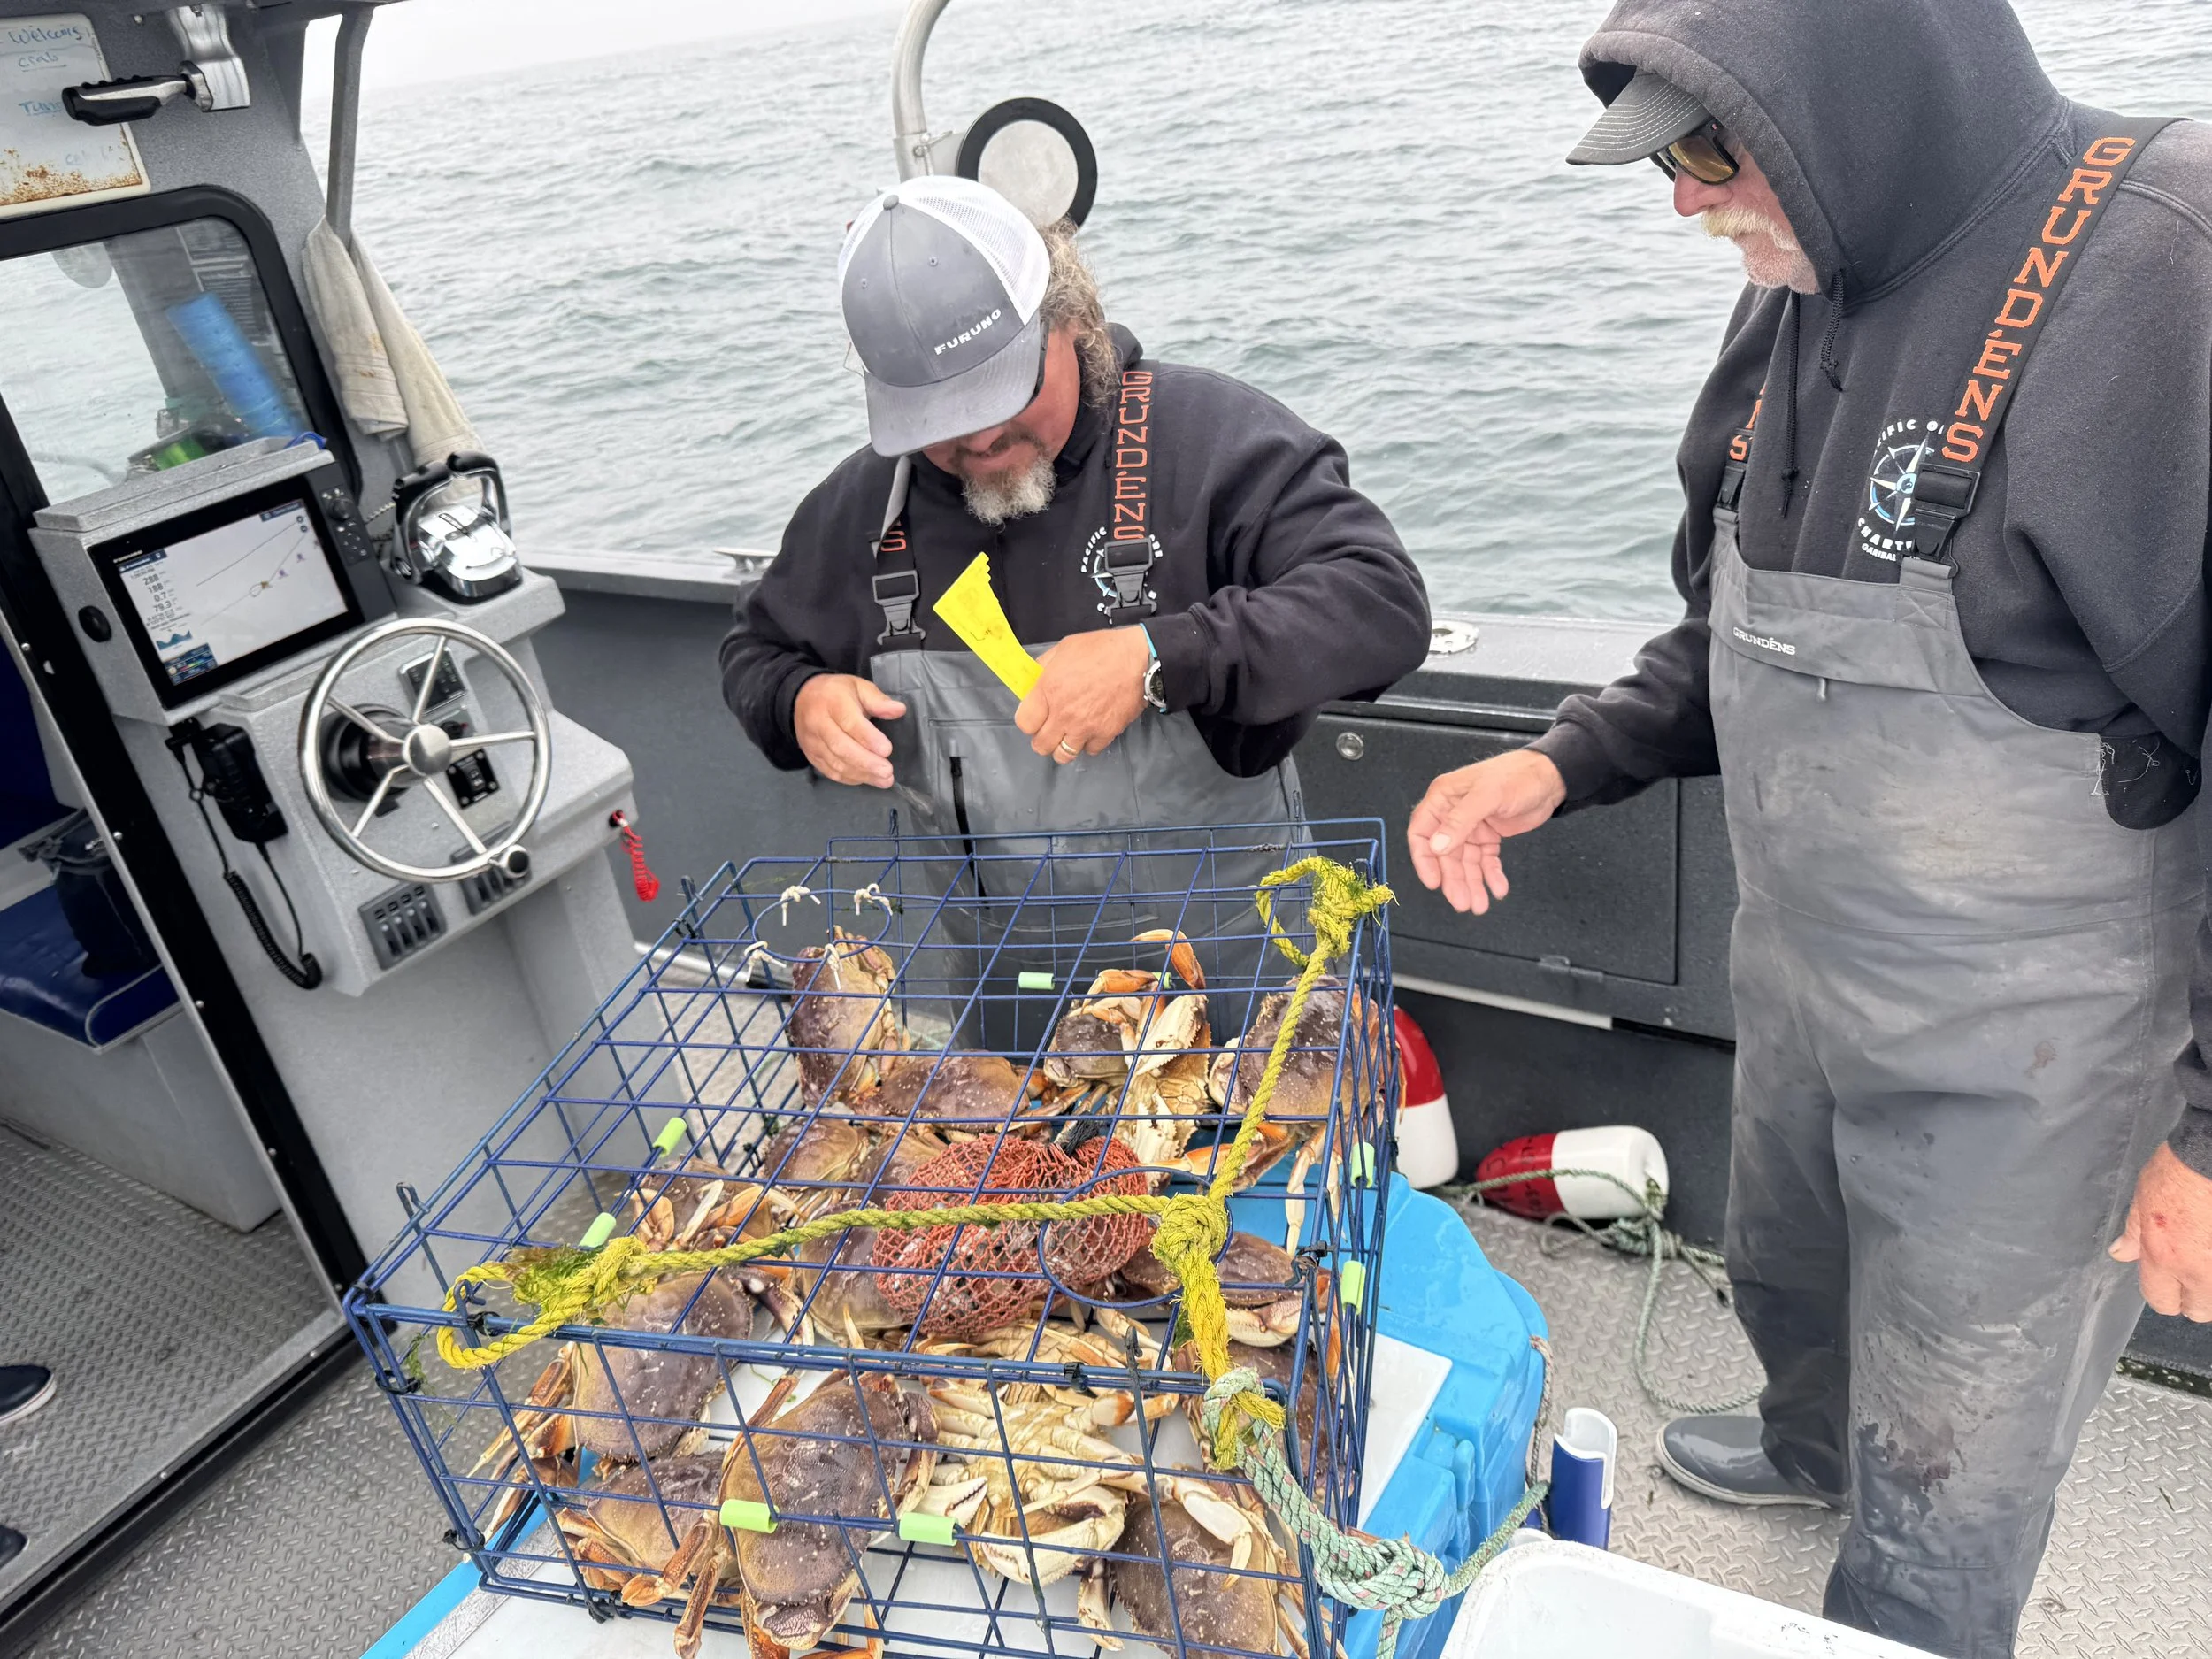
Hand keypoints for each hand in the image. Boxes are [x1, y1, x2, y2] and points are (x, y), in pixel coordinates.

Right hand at [793, 674, 906, 788]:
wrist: (802, 699)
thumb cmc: (836, 693)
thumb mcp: (858, 687)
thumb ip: (878, 700)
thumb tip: (899, 710)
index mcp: (832, 703)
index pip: (849, 723)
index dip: (868, 738)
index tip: (887, 750)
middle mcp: (818, 724)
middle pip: (841, 747)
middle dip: (866, 762)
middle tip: (887, 772)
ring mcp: (812, 742)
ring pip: (836, 763)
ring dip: (861, 774)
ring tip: (884, 780)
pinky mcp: (811, 756)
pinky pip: (830, 771)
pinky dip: (849, 778)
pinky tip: (867, 779)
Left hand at [1015, 627, 1150, 763]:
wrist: (1138, 659)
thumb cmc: (1101, 649)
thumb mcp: (1064, 649)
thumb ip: (1043, 668)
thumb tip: (1031, 683)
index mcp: (1049, 689)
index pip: (1024, 723)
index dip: (1028, 720)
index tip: (1035, 716)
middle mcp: (1063, 714)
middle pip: (1041, 745)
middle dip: (1043, 738)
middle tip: (1050, 728)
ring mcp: (1085, 727)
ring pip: (1063, 755)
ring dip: (1062, 747)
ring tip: (1068, 735)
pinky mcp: (1105, 734)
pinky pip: (1089, 751)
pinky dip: (1087, 744)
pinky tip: (1089, 731)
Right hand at [1406, 749, 1567, 914]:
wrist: (1551, 777)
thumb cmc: (1517, 776)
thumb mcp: (1487, 795)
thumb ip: (1460, 820)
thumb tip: (1436, 847)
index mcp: (1443, 798)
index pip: (1421, 832)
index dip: (1424, 859)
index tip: (1434, 882)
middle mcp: (1452, 815)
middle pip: (1445, 855)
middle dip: (1454, 880)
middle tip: (1464, 903)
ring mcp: (1471, 827)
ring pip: (1465, 862)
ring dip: (1472, 884)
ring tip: (1480, 905)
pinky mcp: (1489, 837)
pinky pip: (1485, 861)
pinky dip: (1490, 876)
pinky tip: (1498, 888)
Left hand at [2111, 1144, 2211, 1320]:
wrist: (2211, 1157)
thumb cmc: (2178, 1171)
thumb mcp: (2142, 1200)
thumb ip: (2134, 1234)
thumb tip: (2121, 1253)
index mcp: (2164, 1257)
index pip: (2160, 1300)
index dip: (2163, 1295)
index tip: (2167, 1285)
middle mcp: (2198, 1271)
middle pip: (2199, 1311)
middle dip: (2195, 1299)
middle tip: (2193, 1277)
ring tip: (2205, 1260)